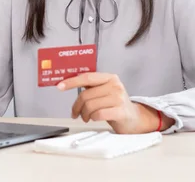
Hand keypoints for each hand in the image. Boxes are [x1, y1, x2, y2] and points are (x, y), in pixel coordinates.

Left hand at [57, 72, 172, 133]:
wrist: (134, 118)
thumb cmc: (115, 104)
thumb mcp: (104, 91)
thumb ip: (90, 87)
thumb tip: (67, 82)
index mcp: (109, 77)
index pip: (86, 77)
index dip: (71, 82)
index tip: (59, 86)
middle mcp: (115, 85)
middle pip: (86, 95)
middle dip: (77, 106)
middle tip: (75, 113)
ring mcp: (119, 98)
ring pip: (90, 106)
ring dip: (84, 114)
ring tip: (86, 117)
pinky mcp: (121, 111)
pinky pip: (98, 114)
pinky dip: (93, 118)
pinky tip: (95, 118)